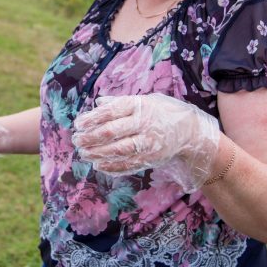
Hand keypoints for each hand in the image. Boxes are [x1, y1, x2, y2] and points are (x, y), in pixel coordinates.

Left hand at [72, 94, 220, 188]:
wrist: (191, 131)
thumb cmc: (163, 112)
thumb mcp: (146, 100)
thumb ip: (121, 102)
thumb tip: (98, 103)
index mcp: (140, 105)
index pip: (110, 112)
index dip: (91, 119)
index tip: (78, 124)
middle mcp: (144, 124)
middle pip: (111, 132)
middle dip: (90, 137)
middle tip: (76, 140)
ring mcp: (148, 143)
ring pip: (117, 150)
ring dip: (97, 153)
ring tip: (83, 153)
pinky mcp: (151, 158)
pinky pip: (128, 165)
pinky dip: (111, 166)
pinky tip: (98, 165)